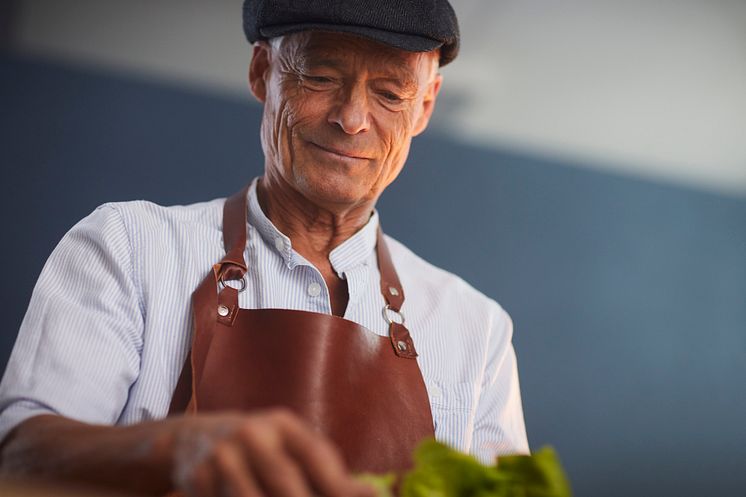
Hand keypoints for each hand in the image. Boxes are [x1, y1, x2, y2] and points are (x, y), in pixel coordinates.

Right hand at [171, 409, 375, 496]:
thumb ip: (324, 471)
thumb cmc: (259, 451)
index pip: (315, 453)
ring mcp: (221, 456)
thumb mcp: (287, 448)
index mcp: (281, 424)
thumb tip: (372, 494)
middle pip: (285, 478)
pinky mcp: (197, 479)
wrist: (192, 439)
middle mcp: (251, 433)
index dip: (340, 483)